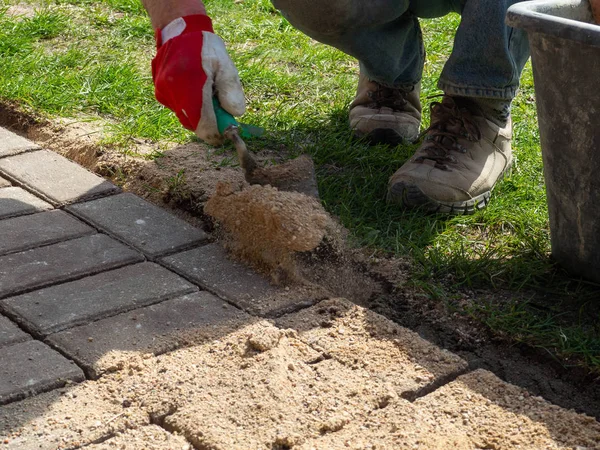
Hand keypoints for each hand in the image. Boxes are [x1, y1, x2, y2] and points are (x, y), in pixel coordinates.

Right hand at [151, 14, 244, 144]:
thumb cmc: (205, 48)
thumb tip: (235, 114)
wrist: (179, 33)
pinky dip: (191, 107)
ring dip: (201, 114)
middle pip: (195, 124)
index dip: (216, 133)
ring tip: (208, 93)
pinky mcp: (161, 94)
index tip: (227, 133)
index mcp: (190, 86)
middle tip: (221, 110)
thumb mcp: (225, 65)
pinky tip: (196, 90)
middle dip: (210, 123)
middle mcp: (173, 94)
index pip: (203, 124)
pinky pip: (180, 109)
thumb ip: (231, 90)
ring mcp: (164, 95)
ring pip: (187, 118)